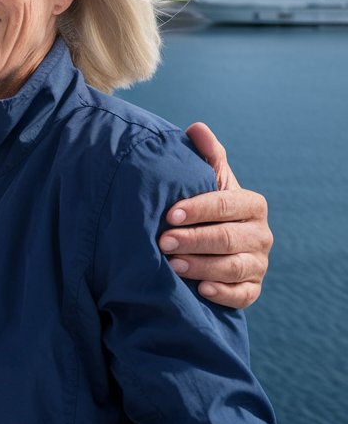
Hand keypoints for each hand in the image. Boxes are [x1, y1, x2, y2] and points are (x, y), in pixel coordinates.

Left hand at [158, 122, 271, 308]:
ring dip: (202, 266)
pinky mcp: (252, 288)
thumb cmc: (205, 206)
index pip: (227, 204)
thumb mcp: (207, 181)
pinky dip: (224, 293)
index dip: (199, 209)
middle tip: (162, 241)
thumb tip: (196, 128)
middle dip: (194, 239)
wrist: (211, 242)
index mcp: (251, 204)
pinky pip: (244, 295)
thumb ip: (206, 157)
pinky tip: (202, 289)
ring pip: (234, 267)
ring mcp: (259, 263)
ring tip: (172, 265)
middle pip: (229, 238)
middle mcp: (261, 234)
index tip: (169, 213)